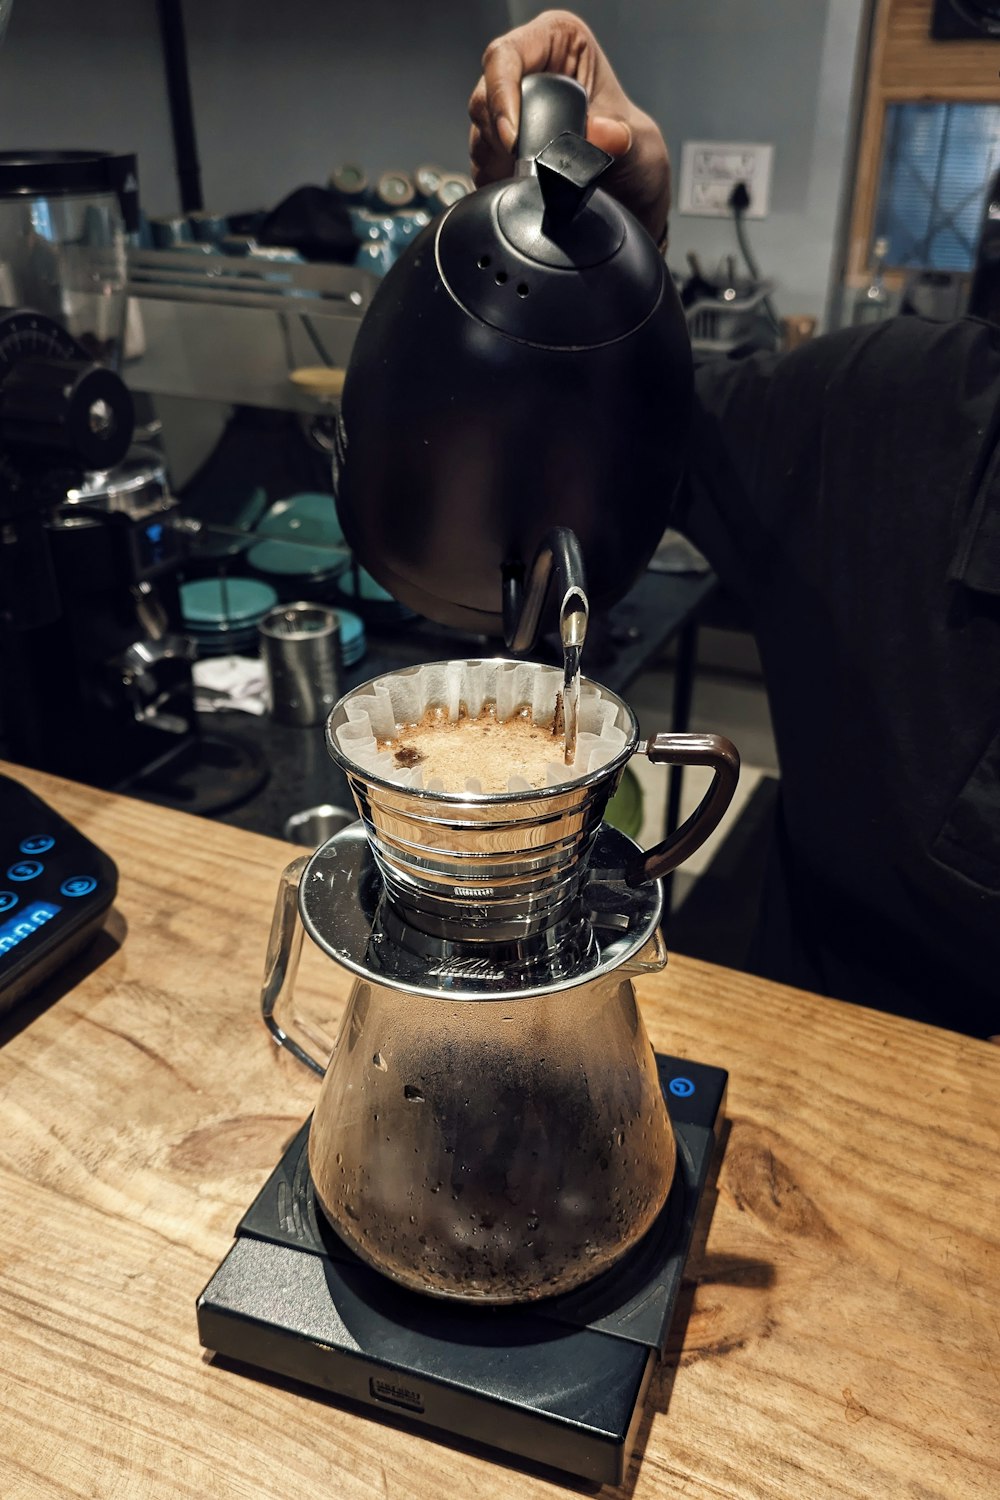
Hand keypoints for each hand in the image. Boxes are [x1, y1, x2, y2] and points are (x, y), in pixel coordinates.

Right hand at [468, 9, 670, 243]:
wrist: (631, 200)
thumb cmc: (635, 157)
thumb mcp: (640, 145)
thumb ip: (621, 138)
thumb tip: (600, 134)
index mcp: (560, 44)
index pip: (507, 56)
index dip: (501, 94)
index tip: (512, 138)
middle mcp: (531, 71)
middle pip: (485, 95)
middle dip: (499, 136)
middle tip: (524, 168)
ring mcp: (513, 110)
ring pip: (479, 131)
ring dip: (497, 162)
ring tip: (528, 181)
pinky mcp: (501, 147)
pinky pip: (479, 161)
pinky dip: (494, 179)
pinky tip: (518, 188)